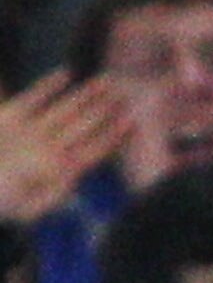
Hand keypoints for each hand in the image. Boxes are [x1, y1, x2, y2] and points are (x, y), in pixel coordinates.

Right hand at [0, 70, 125, 223]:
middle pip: (84, 126)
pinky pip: (34, 97)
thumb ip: (52, 195)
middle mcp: (51, 147)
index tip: (131, 123)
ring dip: (85, 96)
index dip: (113, 136)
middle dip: (104, 110)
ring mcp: (33, 130)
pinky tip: (66, 73)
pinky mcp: (12, 115)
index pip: (93, 151)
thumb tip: (73, 180)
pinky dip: (49, 85)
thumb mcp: (27, 209)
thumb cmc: (1, 200)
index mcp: (60, 170)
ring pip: (65, 109)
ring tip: (104, 81)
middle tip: (125, 92)